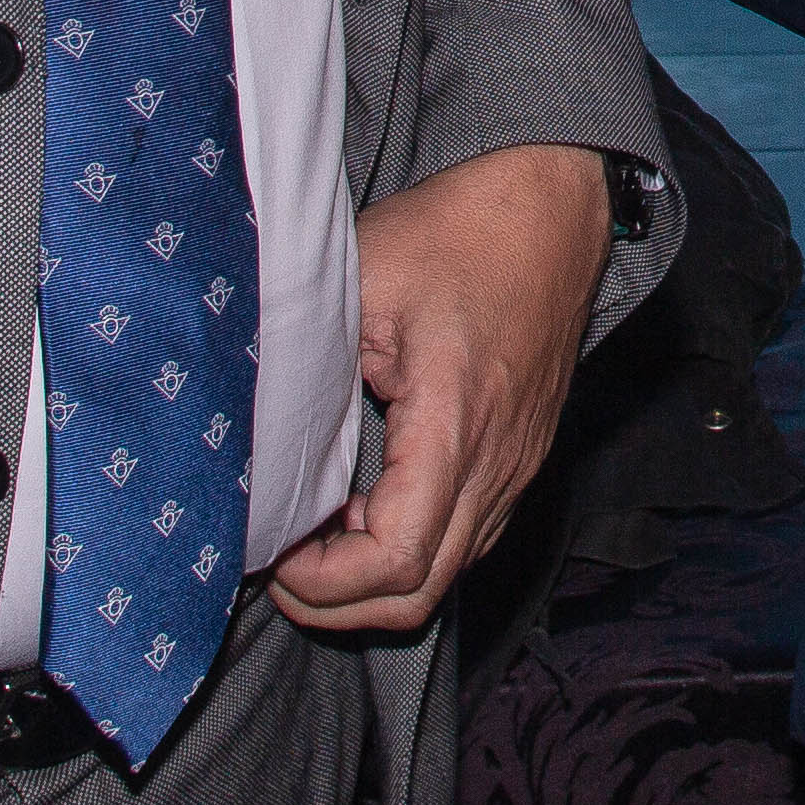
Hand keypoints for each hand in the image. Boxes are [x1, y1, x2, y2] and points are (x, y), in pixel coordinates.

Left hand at [267, 143, 613, 632]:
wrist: (552, 203)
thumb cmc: (461, 230)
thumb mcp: (361, 275)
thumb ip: (307, 355)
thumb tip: (252, 426)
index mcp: (456, 424)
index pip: (395, 560)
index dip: (324, 580)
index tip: (276, 549)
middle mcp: (499, 462)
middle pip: (420, 594)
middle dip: (339, 602)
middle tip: (281, 565)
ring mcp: (517, 465)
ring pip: (448, 574)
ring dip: (375, 580)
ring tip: (316, 536)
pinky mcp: (520, 456)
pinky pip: (467, 537)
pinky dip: (411, 548)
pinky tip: (364, 507)